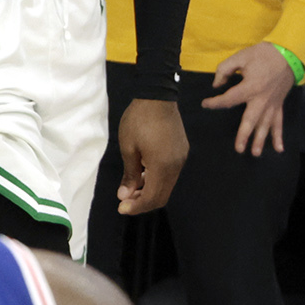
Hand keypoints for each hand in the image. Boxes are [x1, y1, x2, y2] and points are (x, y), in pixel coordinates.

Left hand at [114, 97, 187, 213]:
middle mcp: (176, 166)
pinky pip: (170, 174)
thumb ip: (130, 174)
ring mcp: (181, 159)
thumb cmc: (138, 120)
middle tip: (125, 202)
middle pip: (162, 196)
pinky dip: (157, 180)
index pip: (152, 197)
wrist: (158, 96)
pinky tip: (144, 174)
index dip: (137, 206)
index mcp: (162, 166)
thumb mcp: (128, 147)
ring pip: (167, 185)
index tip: (121, 208)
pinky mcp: (182, 151)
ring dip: (150, 191)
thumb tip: (125, 195)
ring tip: (132, 188)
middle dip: (143, 202)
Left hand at [200, 43, 294, 155]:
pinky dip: (279, 135)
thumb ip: (225, 69)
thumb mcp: (240, 57)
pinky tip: (279, 148)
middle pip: (251, 120)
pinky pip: (279, 122)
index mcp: (250, 87)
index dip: (216, 102)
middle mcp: (261, 100)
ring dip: (261, 140)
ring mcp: (272, 104)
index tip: (206, 104)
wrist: (288, 54)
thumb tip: (216, 85)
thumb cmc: (262, 55)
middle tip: (239, 149)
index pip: (229, 99)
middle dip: (244, 135)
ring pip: (265, 125)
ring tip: (255, 153)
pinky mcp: (279, 105)